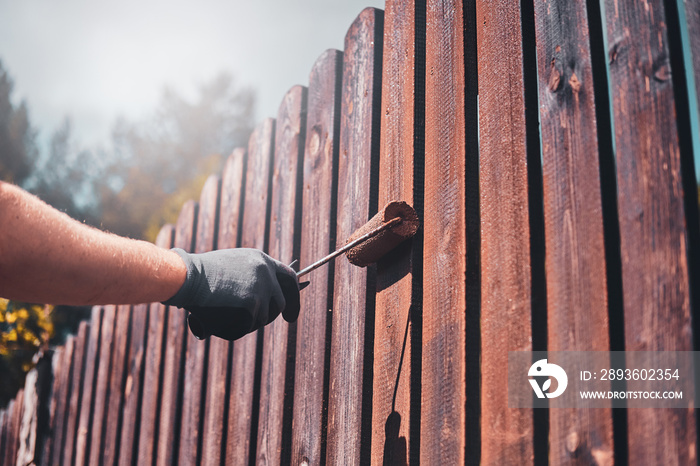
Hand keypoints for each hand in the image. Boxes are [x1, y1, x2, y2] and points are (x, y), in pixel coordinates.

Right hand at [163, 248, 299, 340]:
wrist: (187, 277)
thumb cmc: (200, 274)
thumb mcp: (232, 266)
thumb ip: (250, 277)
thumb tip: (262, 299)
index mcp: (262, 260)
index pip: (289, 278)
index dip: (293, 296)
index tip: (290, 312)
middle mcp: (266, 272)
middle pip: (281, 303)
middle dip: (274, 316)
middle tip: (262, 323)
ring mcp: (261, 288)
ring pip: (263, 318)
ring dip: (249, 322)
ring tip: (227, 316)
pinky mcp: (252, 304)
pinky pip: (249, 325)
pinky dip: (237, 328)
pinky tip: (222, 320)